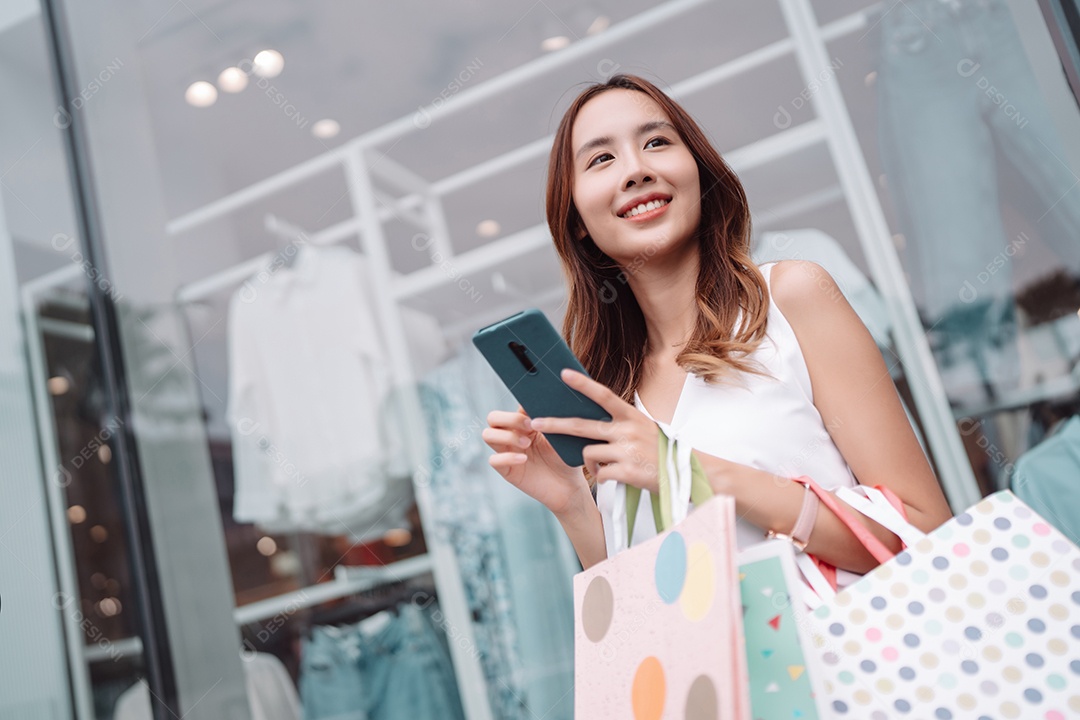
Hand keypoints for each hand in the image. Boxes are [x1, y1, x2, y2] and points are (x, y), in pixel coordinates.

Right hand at [482, 406, 589, 517]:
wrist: (569, 486)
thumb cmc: (566, 458)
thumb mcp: (560, 436)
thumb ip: (548, 419)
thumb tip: (542, 402)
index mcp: (524, 424)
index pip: (511, 407)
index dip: (520, 408)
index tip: (535, 413)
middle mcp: (512, 435)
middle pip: (493, 418)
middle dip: (509, 419)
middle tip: (529, 426)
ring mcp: (507, 452)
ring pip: (488, 435)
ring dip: (506, 436)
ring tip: (527, 445)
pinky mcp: (506, 470)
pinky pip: (493, 459)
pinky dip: (507, 457)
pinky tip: (523, 459)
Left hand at [529, 369, 661, 494]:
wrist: (687, 474)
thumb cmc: (661, 451)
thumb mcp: (644, 429)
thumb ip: (620, 424)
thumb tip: (589, 423)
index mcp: (631, 416)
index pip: (603, 395)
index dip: (582, 384)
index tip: (563, 374)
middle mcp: (628, 430)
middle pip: (581, 426)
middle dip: (554, 424)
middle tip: (535, 423)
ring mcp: (627, 450)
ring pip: (589, 453)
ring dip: (593, 463)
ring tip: (607, 466)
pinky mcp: (627, 471)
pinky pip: (600, 473)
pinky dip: (604, 476)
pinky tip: (618, 476)